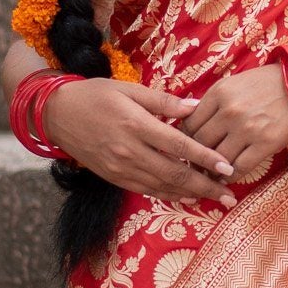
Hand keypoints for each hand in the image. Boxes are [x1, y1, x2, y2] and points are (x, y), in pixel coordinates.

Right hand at [45, 78, 237, 206]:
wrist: (57, 114)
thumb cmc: (96, 95)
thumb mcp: (129, 89)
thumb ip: (163, 101)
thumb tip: (196, 106)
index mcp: (136, 124)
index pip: (179, 145)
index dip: (205, 158)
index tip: (228, 167)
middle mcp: (130, 150)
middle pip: (175, 173)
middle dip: (206, 186)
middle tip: (230, 194)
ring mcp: (121, 168)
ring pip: (163, 186)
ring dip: (192, 194)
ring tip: (216, 199)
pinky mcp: (114, 177)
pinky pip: (147, 190)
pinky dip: (170, 195)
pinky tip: (187, 196)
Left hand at [177, 64, 287, 176]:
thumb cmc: (268, 83)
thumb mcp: (235, 83)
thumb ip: (213, 101)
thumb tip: (189, 117)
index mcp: (219, 93)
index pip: (189, 124)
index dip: (185, 140)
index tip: (188, 148)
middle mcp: (230, 111)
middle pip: (200, 143)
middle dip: (196, 157)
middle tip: (196, 165)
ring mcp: (247, 129)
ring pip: (217, 158)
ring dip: (212, 170)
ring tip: (211, 174)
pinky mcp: (265, 143)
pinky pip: (239, 168)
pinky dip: (230, 176)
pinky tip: (228, 177)